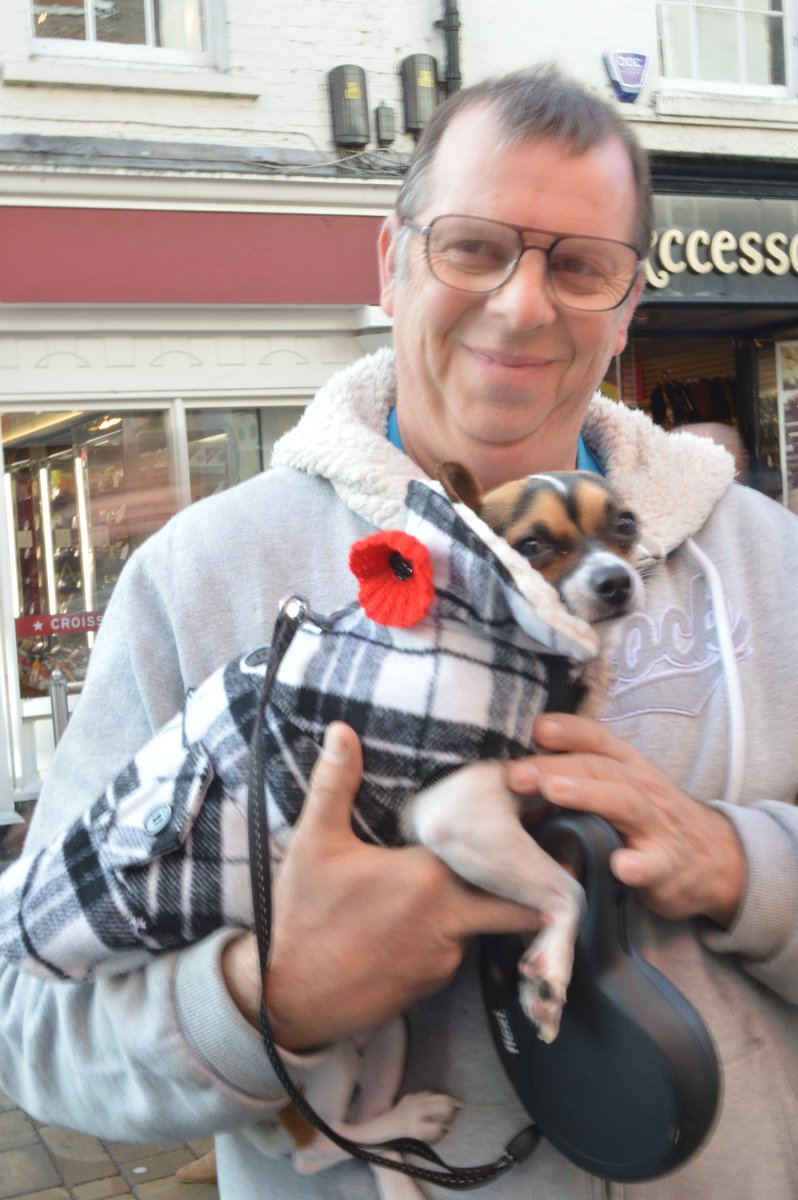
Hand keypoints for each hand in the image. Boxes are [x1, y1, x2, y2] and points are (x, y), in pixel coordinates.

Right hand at [223, 723, 542, 1049]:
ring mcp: (443, 959)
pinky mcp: (432, 985)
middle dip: (524, 884)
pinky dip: (451, 934)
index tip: (535, 822)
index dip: (522, 842)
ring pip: (481, 925)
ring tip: (464, 879)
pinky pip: (455, 951)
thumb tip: (341, 731)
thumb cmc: (303, 916)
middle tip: (530, 858)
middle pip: (514, 904)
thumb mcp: (314, 844)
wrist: (286, 1000)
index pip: (496, 856)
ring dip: (478, 905)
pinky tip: (423, 917)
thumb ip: (334, 784)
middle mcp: (449, 922)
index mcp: (429, 879)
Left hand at [505, 714, 744, 927]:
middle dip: (556, 767)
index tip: (534, 729)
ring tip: (555, 793)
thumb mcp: (620, 785)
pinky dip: (638, 866)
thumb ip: (578, 772)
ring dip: (588, 795)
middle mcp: (641, 787)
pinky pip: (655, 864)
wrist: (713, 858)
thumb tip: (515, 765)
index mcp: (625, 766)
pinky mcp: (669, 866)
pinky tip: (620, 867)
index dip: (567, 730)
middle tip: (516, 774)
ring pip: (624, 803)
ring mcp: (656, 826)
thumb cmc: (648, 817)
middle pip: (599, 768)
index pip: (596, 738)